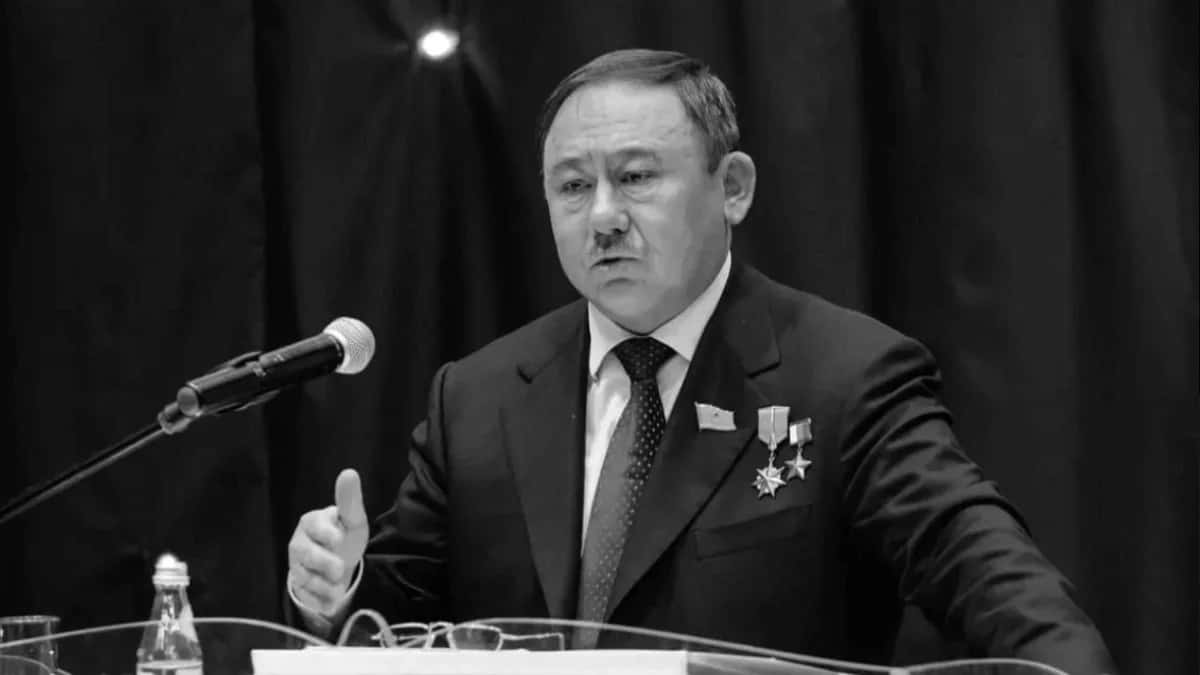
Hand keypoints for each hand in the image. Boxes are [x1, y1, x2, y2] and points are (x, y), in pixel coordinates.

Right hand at [288, 469, 369, 614]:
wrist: (341, 568)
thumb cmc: (344, 538)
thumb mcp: (352, 520)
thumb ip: (349, 500)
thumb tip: (349, 472)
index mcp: (312, 522)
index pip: (313, 524)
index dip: (326, 533)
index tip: (339, 539)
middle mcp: (299, 542)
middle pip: (305, 552)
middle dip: (324, 562)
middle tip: (340, 568)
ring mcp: (296, 565)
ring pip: (304, 576)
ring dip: (325, 584)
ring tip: (338, 585)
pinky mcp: (298, 586)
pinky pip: (307, 595)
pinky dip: (322, 599)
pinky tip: (333, 599)